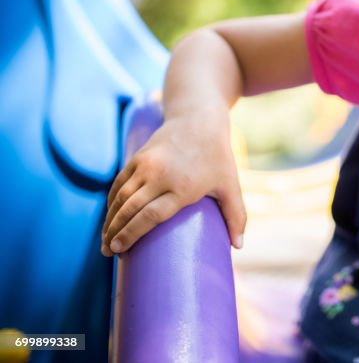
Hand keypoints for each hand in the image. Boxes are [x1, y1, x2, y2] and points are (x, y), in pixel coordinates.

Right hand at [100, 110, 245, 255]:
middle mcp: (160, 176)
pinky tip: (109, 218)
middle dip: (115, 233)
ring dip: (109, 220)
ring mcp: (146, 166)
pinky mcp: (137, 158)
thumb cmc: (217, 157)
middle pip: (130, 209)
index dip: (132, 234)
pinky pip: (119, 185)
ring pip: (120, 198)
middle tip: (108, 252)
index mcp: (183, 187)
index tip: (119, 250)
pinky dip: (111, 203)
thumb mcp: (231, 185)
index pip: (151, 216)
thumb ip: (236, 216)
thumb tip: (238, 246)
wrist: (199, 120)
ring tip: (105, 240)